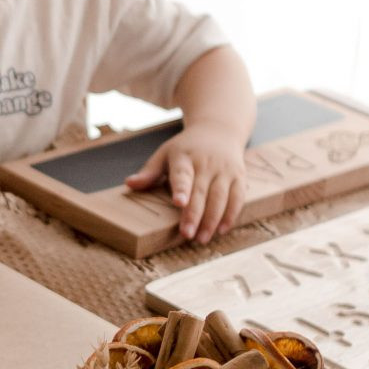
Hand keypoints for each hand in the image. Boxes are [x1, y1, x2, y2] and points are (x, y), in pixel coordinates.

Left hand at [123, 123, 246, 242]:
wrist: (218, 130)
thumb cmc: (187, 148)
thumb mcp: (165, 153)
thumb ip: (149, 172)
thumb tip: (129, 183)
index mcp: (184, 157)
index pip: (182, 174)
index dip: (182, 188)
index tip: (178, 202)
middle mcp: (206, 163)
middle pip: (201, 191)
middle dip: (194, 215)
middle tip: (187, 235)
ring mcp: (224, 170)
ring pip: (220, 197)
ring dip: (212, 220)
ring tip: (201, 238)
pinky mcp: (239, 176)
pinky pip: (237, 198)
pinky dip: (230, 215)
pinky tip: (221, 230)